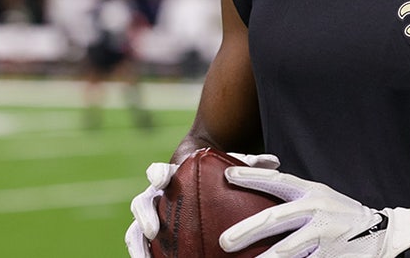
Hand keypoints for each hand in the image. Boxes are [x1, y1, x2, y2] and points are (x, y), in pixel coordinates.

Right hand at [124, 152, 279, 257]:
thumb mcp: (230, 162)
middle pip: (142, 203)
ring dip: (138, 245)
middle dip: (145, 216)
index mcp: (170, 174)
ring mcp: (153, 213)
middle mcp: (156, 193)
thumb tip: (274, 161)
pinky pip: (146, 247)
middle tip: (153, 230)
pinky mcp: (154, 231)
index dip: (158, 174)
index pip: (158, 171)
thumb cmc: (215, 166)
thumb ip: (247, 161)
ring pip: (136, 229)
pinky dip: (148, 256)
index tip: (162, 179)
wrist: (197, 170)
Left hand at [220, 168, 409, 257]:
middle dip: (247, 230)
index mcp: (312, 192)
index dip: (252, 176)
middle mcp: (317, 210)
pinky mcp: (331, 257)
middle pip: (276, 218)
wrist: (383, 234)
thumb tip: (256, 191)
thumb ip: (294, 197)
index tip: (228, 174)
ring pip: (287, 249)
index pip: (277, 181)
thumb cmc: (341, 215)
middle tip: (224, 241)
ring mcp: (324, 236)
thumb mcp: (321, 197)